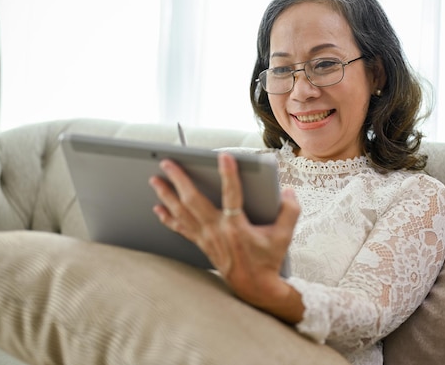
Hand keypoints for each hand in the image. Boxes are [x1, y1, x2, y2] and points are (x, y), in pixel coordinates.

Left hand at [149, 152, 302, 321]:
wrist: (255, 287)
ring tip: (155, 179)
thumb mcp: (285, 235)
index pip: (232, 194)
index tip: (223, 156)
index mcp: (237, 227)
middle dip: (178, 179)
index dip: (228, 174)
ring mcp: (206, 238)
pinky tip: (158, 208)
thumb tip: (288, 191)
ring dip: (166, 195)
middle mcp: (217, 231)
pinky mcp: (202, 244)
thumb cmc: (269, 260)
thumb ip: (290, 210)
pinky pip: (180, 229)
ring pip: (181, 213)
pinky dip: (168, 218)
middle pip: (193, 201)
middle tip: (167, 162)